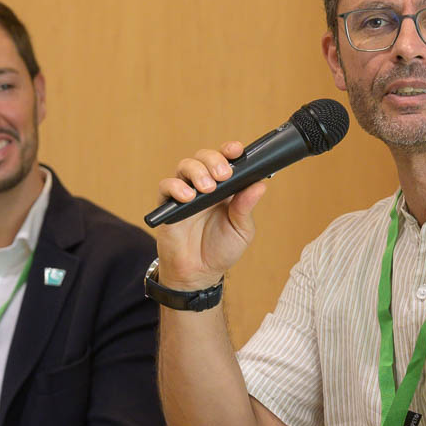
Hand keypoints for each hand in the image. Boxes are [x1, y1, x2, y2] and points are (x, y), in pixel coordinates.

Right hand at [154, 142, 268, 289]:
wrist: (199, 274)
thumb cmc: (221, 250)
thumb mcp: (241, 230)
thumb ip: (246, 207)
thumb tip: (260, 185)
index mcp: (226, 188)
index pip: (227, 160)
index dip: (230, 151)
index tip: (237, 150)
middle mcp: (205, 185)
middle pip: (205, 157)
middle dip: (214, 160)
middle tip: (223, 175)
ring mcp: (186, 193)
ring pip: (185, 165)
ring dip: (197, 171)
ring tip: (207, 188)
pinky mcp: (168, 205)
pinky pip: (166, 186)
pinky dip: (176, 187)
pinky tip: (188, 197)